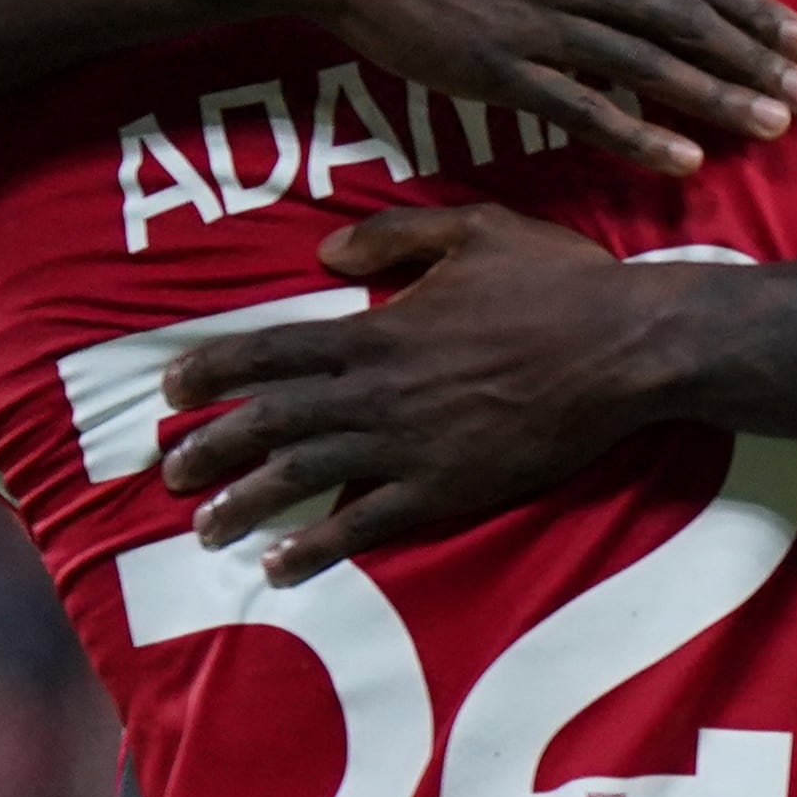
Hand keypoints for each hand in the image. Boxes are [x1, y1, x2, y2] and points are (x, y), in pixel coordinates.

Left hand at [158, 207, 659, 578]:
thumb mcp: (478, 230)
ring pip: (301, 479)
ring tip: (204, 527)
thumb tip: (329, 252)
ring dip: (243, 504)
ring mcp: (409, 446)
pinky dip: (316, 548)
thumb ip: (397, 235)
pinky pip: (365, 524)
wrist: (629, 351)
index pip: (270, 351)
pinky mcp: (447, 489)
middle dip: (206, 448)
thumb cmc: (562, 284)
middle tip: (167, 471)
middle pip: (267, 424)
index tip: (170, 388)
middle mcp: (378, 393)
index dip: (211, 370)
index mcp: (378, 330)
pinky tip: (281, 566)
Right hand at [261, 0, 796, 178]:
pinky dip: (635, 134)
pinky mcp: (497, 71)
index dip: (749, 11)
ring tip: (769, 126)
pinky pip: (581, 109)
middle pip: (681, 24)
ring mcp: (536, 26)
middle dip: (751, 61)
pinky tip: (680, 158)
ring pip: (645, 67)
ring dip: (713, 99)